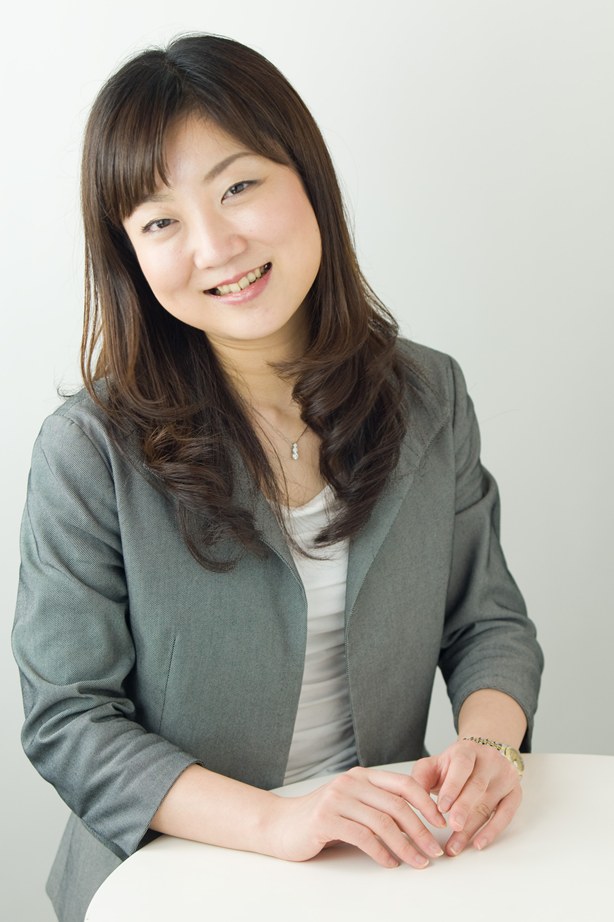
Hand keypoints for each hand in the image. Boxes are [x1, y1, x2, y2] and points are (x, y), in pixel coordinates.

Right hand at [267, 765, 446, 868]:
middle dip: (421, 831)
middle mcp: (351, 782)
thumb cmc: (320, 819)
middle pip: (398, 805)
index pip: (404, 784)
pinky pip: (363, 836)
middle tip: (434, 851)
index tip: (441, 823)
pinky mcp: (326, 818)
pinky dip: (382, 853)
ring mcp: (337, 798)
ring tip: (417, 863)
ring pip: (384, 823)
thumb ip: (377, 807)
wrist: (279, 825)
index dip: (427, 803)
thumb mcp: (352, 805)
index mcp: (362, 776)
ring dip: (406, 846)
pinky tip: (390, 863)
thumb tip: (416, 824)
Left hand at [411, 739, 521, 855]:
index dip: (452, 787)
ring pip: (489, 804)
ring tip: (455, 847)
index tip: (441, 808)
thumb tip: (412, 798)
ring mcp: (505, 776)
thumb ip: (420, 777)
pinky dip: (492, 831)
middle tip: (451, 828)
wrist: (481, 758)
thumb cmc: (453, 766)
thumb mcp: (434, 765)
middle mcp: (489, 760)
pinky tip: (479, 843)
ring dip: (471, 828)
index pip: (462, 766)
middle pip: (477, 786)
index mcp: (467, 750)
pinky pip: (506, 814)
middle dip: (463, 809)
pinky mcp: (515, 793)